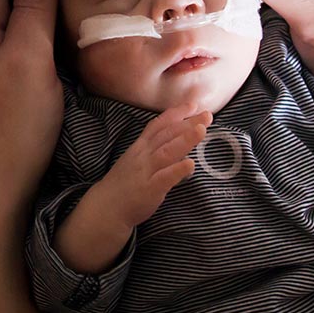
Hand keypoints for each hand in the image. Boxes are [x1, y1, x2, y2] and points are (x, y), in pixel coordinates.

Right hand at [95, 105, 211, 227]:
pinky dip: (177, 170)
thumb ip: (154, 149)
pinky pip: (165, 178)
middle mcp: (143, 155)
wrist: (106, 208)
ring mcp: (146, 171)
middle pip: (167, 135)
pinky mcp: (150, 189)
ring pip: (167, 152)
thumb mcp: (136, 160)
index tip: (193, 104)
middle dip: (188, 123)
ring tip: (202, 130)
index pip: (159, 125)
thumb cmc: (124, 184)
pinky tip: (191, 164)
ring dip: (185, 140)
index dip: (176, 113)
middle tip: (207, 115)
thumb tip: (177, 141)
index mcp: (140, 147)